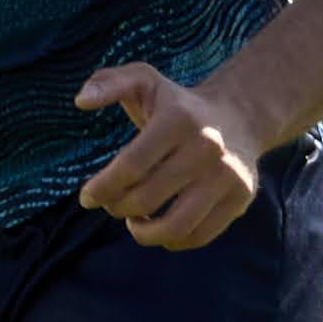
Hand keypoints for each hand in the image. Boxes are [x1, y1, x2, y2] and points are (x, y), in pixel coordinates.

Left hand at [72, 62, 261, 249]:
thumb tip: (81, 101)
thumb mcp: (144, 80)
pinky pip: (198, 236)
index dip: (101, 189)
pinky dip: (172, 240)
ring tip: (134, 221)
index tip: (87, 197)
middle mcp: (208, 147)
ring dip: (143, 233)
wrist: (240, 116)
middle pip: (146, 199)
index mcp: (178, 119)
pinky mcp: (241, 197)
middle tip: (111, 205)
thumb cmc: (177, 104)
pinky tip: (160, 226)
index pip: (130, 167)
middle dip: (117, 208)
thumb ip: (108, 82)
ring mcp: (228, 175)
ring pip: (175, 227)